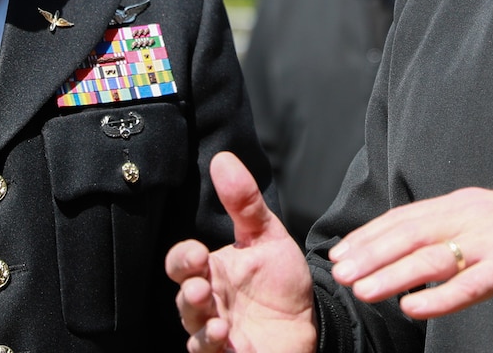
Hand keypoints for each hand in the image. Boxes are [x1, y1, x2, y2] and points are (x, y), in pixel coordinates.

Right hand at [166, 151, 317, 352]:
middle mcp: (209, 302)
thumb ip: (244, 202)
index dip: (183, 258)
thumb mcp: (267, 236)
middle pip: (183, 298)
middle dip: (188, 293)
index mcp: (211, 270)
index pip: (181, 262)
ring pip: (194, 330)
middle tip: (200, 286)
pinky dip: (212, 347)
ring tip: (217, 319)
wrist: (311, 322)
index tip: (197, 252)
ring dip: (200, 324)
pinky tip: (225, 336)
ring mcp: (217, 332)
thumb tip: (222, 159)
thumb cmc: (280, 281)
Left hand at [326, 188, 492, 318]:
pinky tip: (413, 308)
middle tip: (339, 272)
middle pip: (409, 233)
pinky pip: (468, 284)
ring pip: (430, 257)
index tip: (342, 251)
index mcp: (466, 203)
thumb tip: (419, 249)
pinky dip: (437, 298)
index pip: (406, 217)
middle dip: (370, 252)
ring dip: (392, 274)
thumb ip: (458, 231)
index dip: (371, 234)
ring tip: (362, 289)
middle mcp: (473, 215)